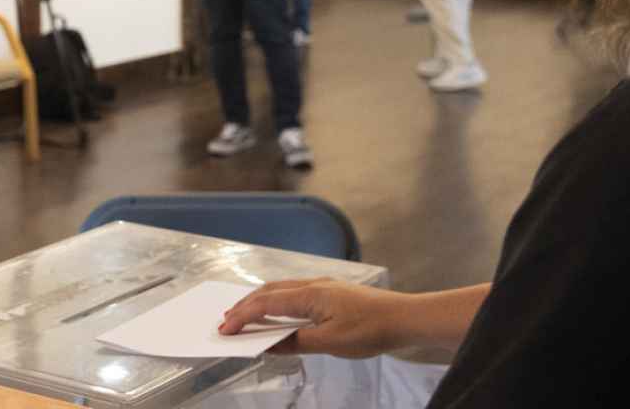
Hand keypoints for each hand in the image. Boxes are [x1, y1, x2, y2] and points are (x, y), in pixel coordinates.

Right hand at [218, 279, 412, 358]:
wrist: (404, 317)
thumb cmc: (372, 329)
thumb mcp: (331, 343)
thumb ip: (297, 342)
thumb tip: (269, 344)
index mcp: (309, 295)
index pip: (266, 304)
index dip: (243, 316)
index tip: (225, 329)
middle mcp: (313, 285)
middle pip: (269, 292)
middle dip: (245, 306)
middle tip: (226, 321)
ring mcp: (323, 287)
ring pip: (281, 291)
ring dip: (260, 303)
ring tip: (244, 315)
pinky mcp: (331, 293)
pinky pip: (295, 294)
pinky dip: (278, 303)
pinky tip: (278, 314)